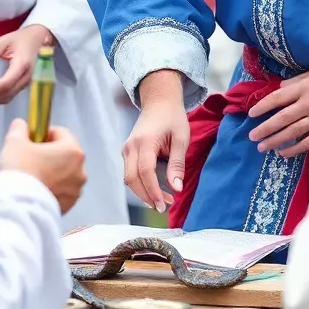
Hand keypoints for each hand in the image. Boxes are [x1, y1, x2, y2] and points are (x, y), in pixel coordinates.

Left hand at [0, 25, 54, 105]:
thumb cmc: (18, 39)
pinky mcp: (21, 85)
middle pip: (4, 95)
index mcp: (21, 65)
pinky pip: (7, 96)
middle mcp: (25, 77)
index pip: (5, 84)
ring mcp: (25, 83)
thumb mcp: (0, 43)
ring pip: (5, 98)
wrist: (36, 39)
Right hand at [0, 119, 86, 213]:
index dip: (45, 133)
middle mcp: (80, 171)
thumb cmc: (20, 171)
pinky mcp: (69, 205)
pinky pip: (62, 191)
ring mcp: (76, 190)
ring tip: (33, 176)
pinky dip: (52, 188)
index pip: (61, 133)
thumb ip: (20, 128)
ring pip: (64, 173)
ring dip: (52, 172)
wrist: (17, 205)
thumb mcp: (15, 141)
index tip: (32, 139)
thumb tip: (21, 125)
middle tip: (30, 158)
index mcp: (73, 151)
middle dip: (49, 154)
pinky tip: (36, 189)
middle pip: (64, 154)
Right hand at [122, 70, 189, 213]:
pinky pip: (129, 172)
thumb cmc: (172, 117)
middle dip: (146, 196)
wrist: (159, 101)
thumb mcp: (181, 138)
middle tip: (163, 207)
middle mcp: (130, 146)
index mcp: (144, 141)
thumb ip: (177, 164)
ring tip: (162, 200)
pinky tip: (155, 189)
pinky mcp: (127, 151)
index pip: (145, 171)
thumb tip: (176, 188)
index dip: (153, 191)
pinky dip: (140, 183)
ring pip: (128, 178)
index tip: (163, 205)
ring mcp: (126, 148)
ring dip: (143, 192)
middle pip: (131, 178)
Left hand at [247, 58, 308, 157]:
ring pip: (292, 132)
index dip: (262, 107)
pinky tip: (283, 153)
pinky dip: (295, 148)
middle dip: (264, 129)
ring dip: (275, 141)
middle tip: (251, 137)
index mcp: (304, 88)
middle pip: (281, 118)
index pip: (277, 98)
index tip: (251, 114)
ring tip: (262, 147)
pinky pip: (308, 142)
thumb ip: (294, 82)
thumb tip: (278, 89)